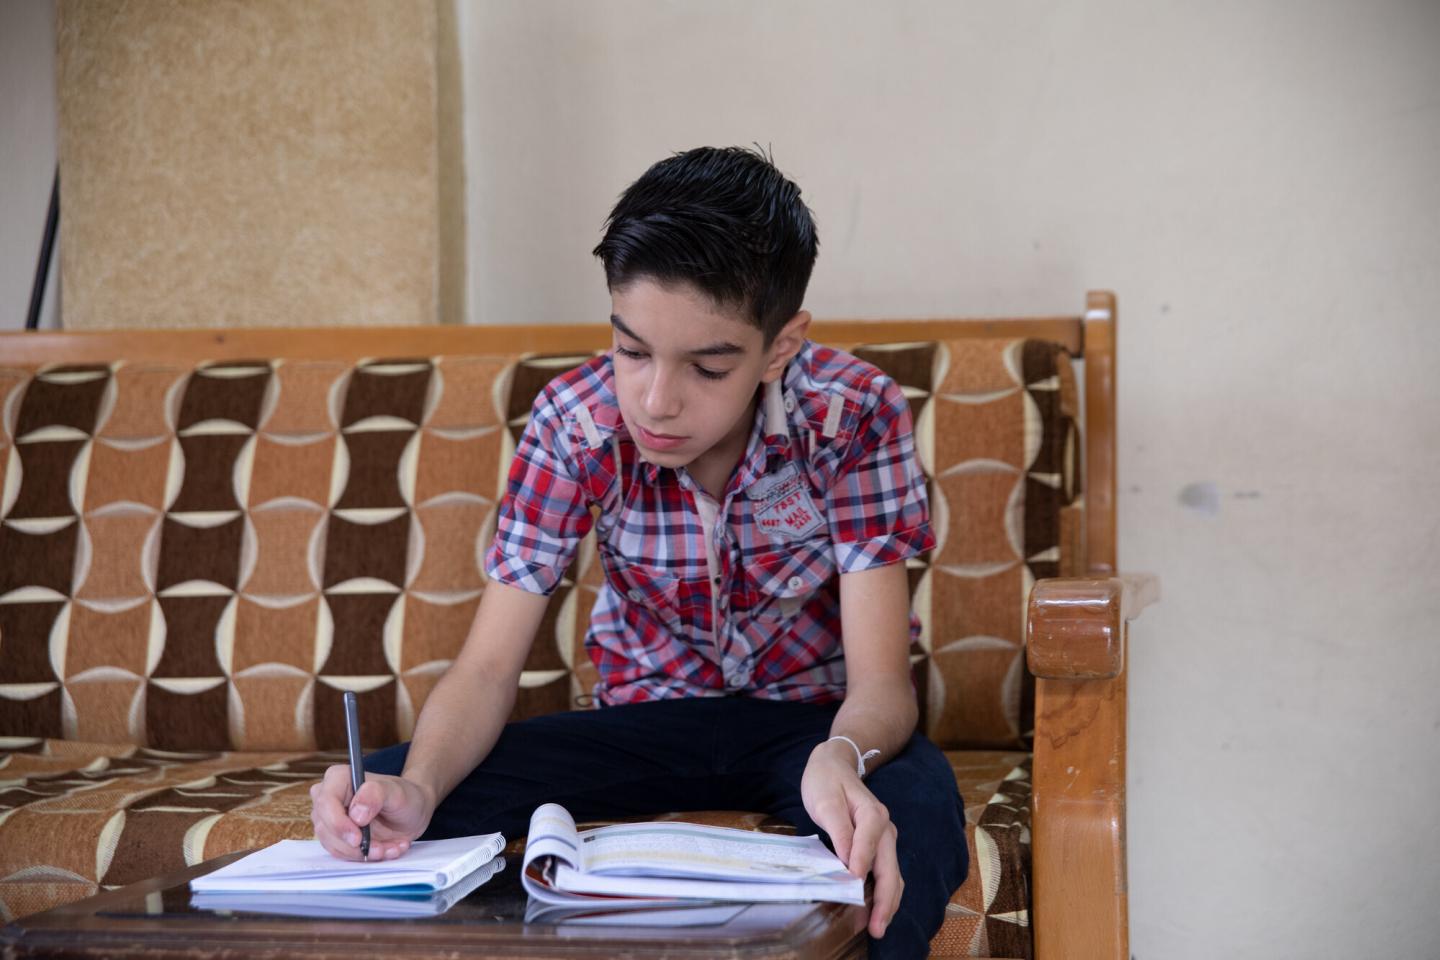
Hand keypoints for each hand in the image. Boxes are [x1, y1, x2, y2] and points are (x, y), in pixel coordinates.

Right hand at [309, 764, 434, 860]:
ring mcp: (331, 820)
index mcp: (338, 778)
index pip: (326, 803)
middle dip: (353, 845)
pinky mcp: (338, 838)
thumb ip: (376, 795)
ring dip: (362, 853)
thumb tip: (355, 814)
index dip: (338, 824)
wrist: (411, 812)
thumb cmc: (403, 795)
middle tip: (380, 849)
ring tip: (389, 848)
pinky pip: (344, 853)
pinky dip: (366, 856)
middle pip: (326, 828)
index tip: (357, 838)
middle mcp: (328, 799)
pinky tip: (387, 850)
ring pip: (334, 845)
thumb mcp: (396, 792)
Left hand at [800, 739, 902, 938]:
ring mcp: (884, 840)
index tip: (849, 888)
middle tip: (875, 928)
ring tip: (876, 927)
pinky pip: (884, 874)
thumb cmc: (827, 781)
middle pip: (890, 870)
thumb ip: (839, 830)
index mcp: (873, 815)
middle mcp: (885, 830)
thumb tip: (848, 862)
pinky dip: (882, 894)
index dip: (860, 869)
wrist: (835, 765)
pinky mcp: (878, 848)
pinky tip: (872, 912)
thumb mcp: (826, 801)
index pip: (869, 847)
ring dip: (887, 903)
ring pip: (892, 876)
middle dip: (885, 901)